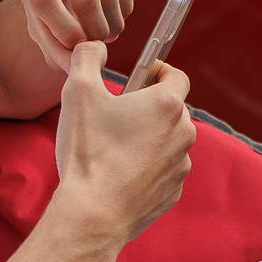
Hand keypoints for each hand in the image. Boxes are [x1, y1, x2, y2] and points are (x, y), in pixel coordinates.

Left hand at [6, 0, 133, 72]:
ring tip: (107, 33)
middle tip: (99, 44)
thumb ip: (52, 46)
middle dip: (96, 30)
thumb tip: (74, 66)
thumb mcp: (37, 18)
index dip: (65, 31)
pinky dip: (124, 6)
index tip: (78, 48)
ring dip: (112, 22)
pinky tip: (116, 15)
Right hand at [50, 43, 193, 246]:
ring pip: (168, 141)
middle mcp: (183, 133)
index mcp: (167, 105)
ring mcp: (180, 165)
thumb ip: (87, 57)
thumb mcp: (78, 91)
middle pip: (172, 109)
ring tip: (114, 147)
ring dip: (148, 138)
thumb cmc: (87, 152)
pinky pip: (162, 170)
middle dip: (149, 106)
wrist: (91, 215)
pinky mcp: (172, 192)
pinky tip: (118, 173)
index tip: (140, 76)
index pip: (176, 75)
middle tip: (118, 113)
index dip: (158, 71)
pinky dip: (146, 167)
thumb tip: (94, 46)